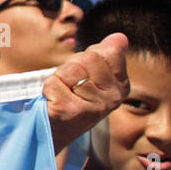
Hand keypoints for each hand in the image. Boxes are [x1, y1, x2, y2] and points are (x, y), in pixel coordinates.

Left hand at [44, 33, 128, 153]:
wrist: (56, 131)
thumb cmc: (74, 97)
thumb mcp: (94, 75)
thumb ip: (106, 55)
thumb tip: (120, 38)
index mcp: (121, 86)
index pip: (108, 52)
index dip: (88, 58)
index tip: (86, 74)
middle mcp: (113, 98)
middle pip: (89, 58)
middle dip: (73, 66)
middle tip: (70, 85)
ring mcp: (93, 107)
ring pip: (71, 70)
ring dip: (60, 78)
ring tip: (63, 93)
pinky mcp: (70, 110)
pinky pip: (54, 82)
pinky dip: (49, 88)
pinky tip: (54, 101)